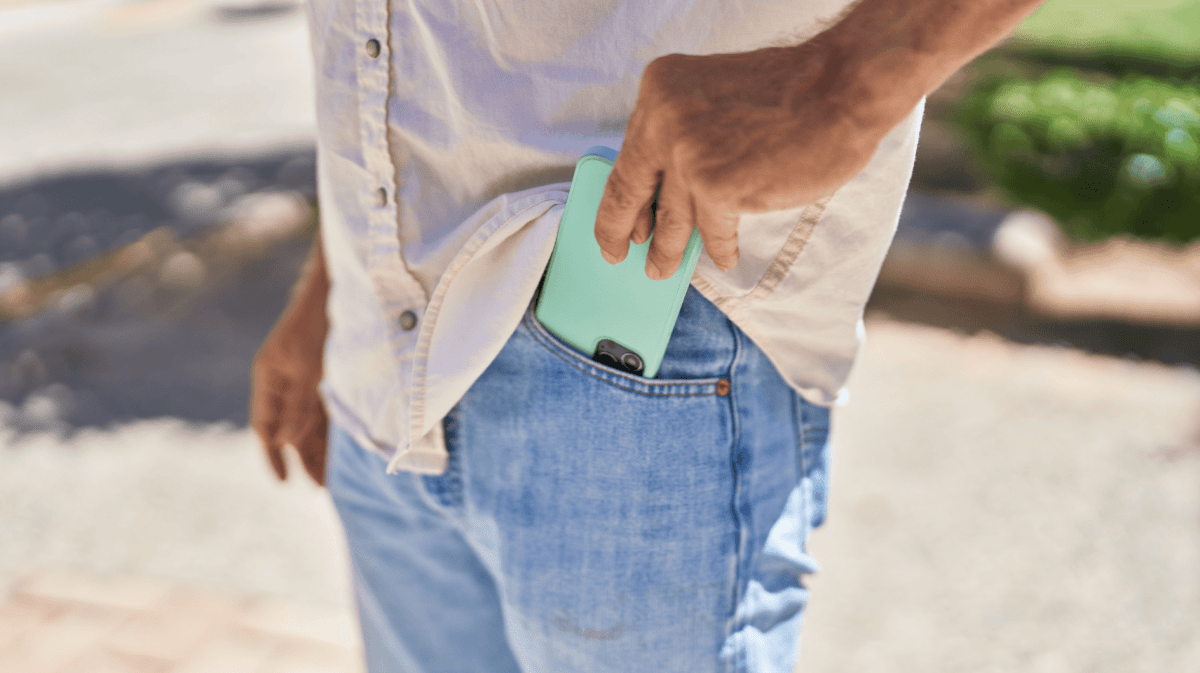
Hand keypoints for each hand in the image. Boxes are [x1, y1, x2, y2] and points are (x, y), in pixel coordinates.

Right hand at [250, 242, 329, 484]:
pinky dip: (333, 425)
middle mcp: (285, 377)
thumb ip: (298, 406)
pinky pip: (326, 405)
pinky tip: (346, 443)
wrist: (344, 282)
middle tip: (320, 487)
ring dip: (320, 444)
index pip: (265, 426)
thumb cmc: (321, 322)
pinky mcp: (329, 368)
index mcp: (269, 376)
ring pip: (310, 418)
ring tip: (335, 474)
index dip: (273, 456)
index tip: (284, 482)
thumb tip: (285, 444)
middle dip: (303, 456)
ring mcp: (306, 372)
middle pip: (289, 426)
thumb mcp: (309, 369)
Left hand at [595, 41, 888, 278]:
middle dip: (619, 229)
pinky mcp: (716, 187)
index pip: (629, 153)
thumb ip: (685, 129)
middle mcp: (664, 119)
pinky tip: (725, 257)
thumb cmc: (792, 93)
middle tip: (615, 253)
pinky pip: (712, 232)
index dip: (621, 194)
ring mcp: (687, 154)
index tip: (616, 220)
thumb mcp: (713, 95)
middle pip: (629, 189)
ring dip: (668, 250)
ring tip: (662, 268)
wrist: (842, 88)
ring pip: (670, 218)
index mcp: (660, 88)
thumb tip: (663, 183)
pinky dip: (720, 248)